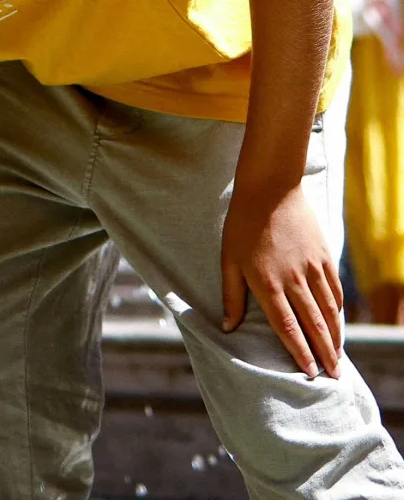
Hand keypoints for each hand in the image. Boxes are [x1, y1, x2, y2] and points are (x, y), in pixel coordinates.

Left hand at [221, 183, 342, 377]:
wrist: (271, 189)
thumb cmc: (242, 225)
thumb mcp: (228, 260)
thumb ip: (231, 296)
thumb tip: (228, 328)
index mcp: (268, 284)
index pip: (287, 327)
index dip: (299, 353)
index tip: (308, 373)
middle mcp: (295, 280)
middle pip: (314, 325)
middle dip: (324, 354)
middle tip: (333, 377)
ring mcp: (313, 268)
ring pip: (329, 311)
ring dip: (335, 337)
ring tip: (338, 358)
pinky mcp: (325, 257)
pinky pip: (335, 290)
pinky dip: (338, 310)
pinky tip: (337, 322)